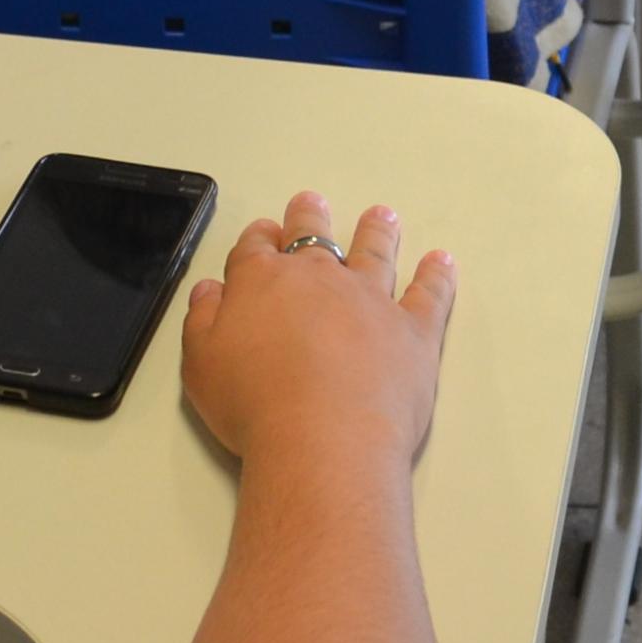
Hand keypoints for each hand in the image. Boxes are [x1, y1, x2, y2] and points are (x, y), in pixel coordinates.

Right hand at [178, 191, 452, 479]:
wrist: (322, 439)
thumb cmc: (253, 405)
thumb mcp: (201, 366)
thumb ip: (203, 320)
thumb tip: (210, 289)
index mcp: (261, 281)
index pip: (256, 247)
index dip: (259, 239)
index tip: (265, 233)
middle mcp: (318, 278)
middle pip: (312, 235)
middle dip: (309, 217)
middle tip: (312, 203)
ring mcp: (370, 299)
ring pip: (373, 253)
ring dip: (376, 232)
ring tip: (382, 217)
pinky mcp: (413, 329)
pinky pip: (428, 294)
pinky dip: (435, 276)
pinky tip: (440, 261)